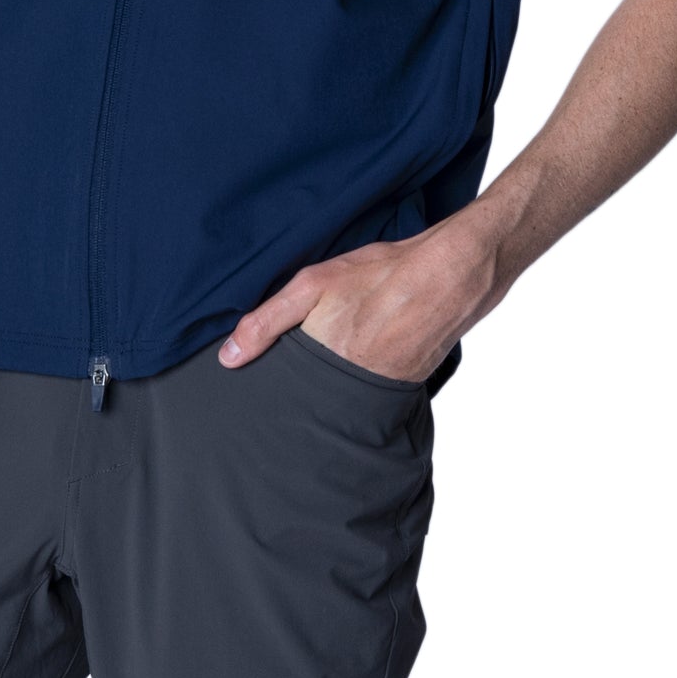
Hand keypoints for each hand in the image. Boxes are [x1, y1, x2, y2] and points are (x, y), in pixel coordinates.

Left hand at [216, 216, 496, 382]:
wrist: (449, 280)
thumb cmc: (380, 276)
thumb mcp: (313, 285)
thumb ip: (266, 322)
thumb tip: (227, 358)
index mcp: (322, 363)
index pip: (281, 394)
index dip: (267, 389)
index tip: (250, 390)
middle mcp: (347, 388)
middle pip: (307, 401)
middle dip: (294, 394)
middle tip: (281, 382)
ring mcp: (375, 392)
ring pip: (335, 400)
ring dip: (325, 388)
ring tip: (322, 367)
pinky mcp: (398, 390)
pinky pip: (363, 395)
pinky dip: (354, 382)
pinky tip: (355, 360)